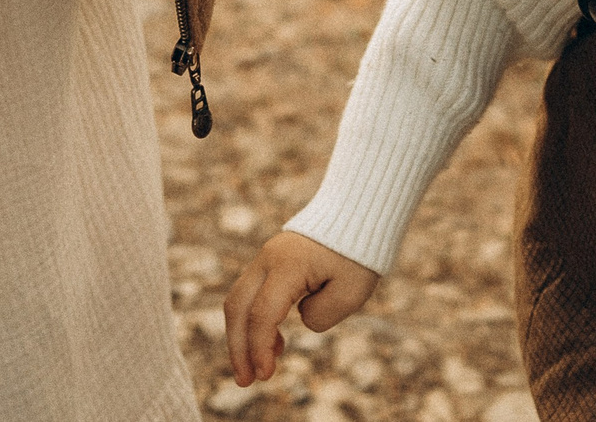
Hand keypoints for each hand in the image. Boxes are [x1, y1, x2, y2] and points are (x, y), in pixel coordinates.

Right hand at [222, 230, 378, 385]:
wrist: (355, 215)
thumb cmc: (357, 254)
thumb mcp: (351, 292)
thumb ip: (321, 315)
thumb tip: (300, 319)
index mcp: (288, 266)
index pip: (262, 313)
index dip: (259, 348)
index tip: (266, 374)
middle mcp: (268, 259)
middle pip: (238, 307)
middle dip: (238, 348)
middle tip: (245, 381)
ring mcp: (265, 258)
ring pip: (239, 300)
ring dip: (242, 336)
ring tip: (258, 368)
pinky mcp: (270, 262)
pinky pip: (252, 293)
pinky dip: (254, 320)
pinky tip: (274, 343)